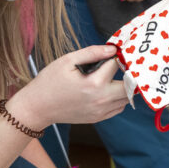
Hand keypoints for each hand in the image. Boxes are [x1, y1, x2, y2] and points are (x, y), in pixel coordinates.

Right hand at [8, 45, 128, 128]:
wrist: (37, 107)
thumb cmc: (49, 82)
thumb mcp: (67, 61)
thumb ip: (92, 53)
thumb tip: (112, 49)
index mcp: (94, 83)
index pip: (116, 65)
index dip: (116, 56)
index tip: (113, 52)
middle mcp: (102, 99)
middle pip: (130, 85)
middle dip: (127, 73)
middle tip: (119, 66)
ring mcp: (102, 111)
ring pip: (126, 98)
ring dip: (124, 86)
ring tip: (111, 78)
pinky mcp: (99, 118)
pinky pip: (119, 107)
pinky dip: (118, 98)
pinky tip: (106, 90)